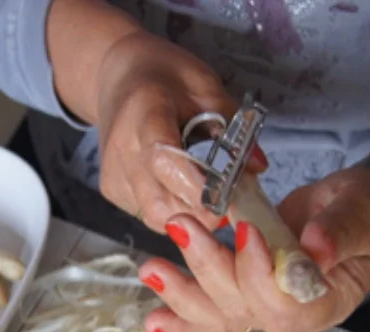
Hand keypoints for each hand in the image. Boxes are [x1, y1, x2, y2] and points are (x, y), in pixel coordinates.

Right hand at [93, 30, 267, 232]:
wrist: (117, 79)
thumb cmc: (163, 78)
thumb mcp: (204, 86)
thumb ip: (232, 124)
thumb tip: (258, 166)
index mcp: (144, 113)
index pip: (164, 161)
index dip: (197, 187)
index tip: (229, 199)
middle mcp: (121, 149)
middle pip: (158, 202)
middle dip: (199, 213)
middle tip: (228, 204)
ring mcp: (112, 174)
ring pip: (154, 216)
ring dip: (188, 216)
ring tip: (206, 195)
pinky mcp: (111, 189)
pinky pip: (147, 214)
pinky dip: (172, 211)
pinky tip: (180, 189)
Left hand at [137, 166, 369, 331]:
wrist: (360, 215)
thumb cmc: (367, 213)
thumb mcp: (364, 209)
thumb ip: (342, 229)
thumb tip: (316, 247)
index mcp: (328, 302)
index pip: (286, 305)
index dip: (260, 274)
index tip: (246, 230)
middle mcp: (292, 315)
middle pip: (243, 309)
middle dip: (208, 268)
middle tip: (183, 226)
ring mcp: (263, 308)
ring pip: (218, 314)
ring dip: (181, 292)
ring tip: (150, 267)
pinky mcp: (242, 296)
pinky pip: (209, 314)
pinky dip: (179, 318)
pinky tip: (152, 321)